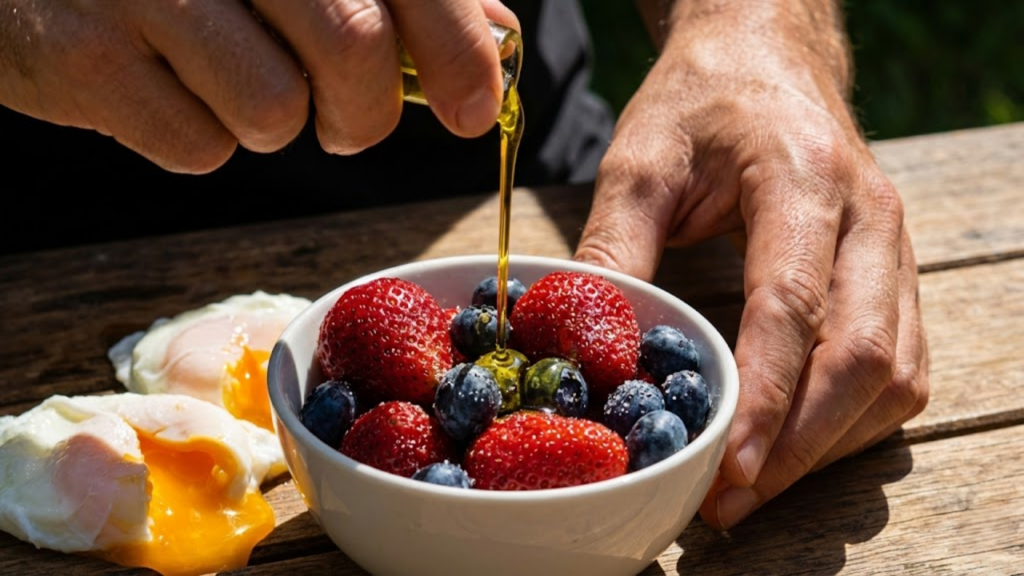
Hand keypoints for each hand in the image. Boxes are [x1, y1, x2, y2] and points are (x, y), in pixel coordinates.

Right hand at [0, 0, 516, 171]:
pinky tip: (170, 88)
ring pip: (274, 111)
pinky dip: (201, 138)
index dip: (458, 52)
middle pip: (354, 49)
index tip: (472, 110)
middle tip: (348, 122)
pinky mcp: (85, 55)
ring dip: (274, 122)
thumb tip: (492, 32)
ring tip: (235, 85)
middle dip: (366, 112)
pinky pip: (198, 147)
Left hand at [574, 0, 928, 528]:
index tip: (728, 467)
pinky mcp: (893, 274)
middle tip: (730, 504)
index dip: (763, 397)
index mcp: (805, 181)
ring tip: (755, 487)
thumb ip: (615, 245)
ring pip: (895, 375)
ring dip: (830, 445)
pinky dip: (853, 421)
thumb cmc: (701, 103)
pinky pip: (901, 366)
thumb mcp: (639, 158)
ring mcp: (893, 249)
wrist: (764, 57)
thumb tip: (587, 345)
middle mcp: (870, 220)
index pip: (793, 307)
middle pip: (864, 356)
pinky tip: (798, 443)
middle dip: (799, 446)